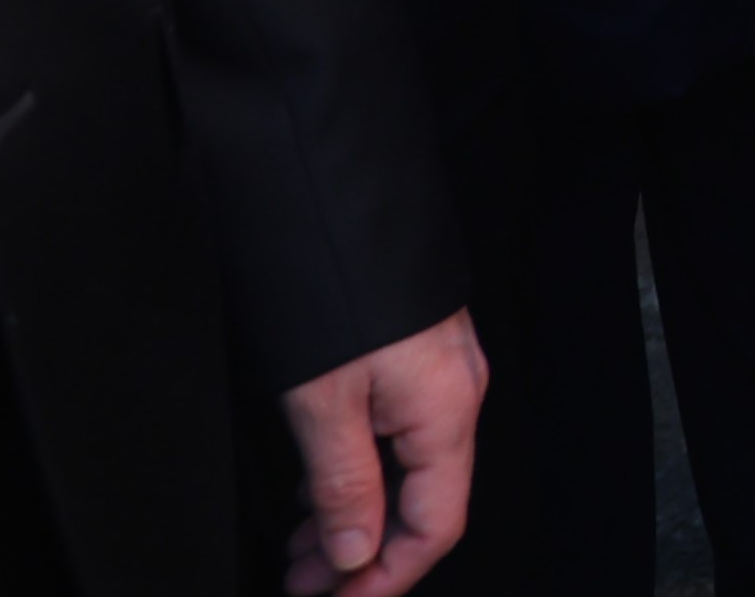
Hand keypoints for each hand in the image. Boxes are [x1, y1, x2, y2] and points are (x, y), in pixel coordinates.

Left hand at [276, 312, 483, 596]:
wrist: (337, 195)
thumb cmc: (333, 287)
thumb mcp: (323, 401)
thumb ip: (344, 483)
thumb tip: (355, 553)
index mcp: (445, 411)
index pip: (433, 524)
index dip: (386, 579)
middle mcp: (455, 392)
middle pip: (421, 500)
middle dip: (361, 554)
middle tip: (301, 581)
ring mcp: (439, 370)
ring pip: (405, 468)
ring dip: (353, 515)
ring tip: (299, 546)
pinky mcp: (414, 352)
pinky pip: (396, 434)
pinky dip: (355, 470)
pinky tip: (316, 485)